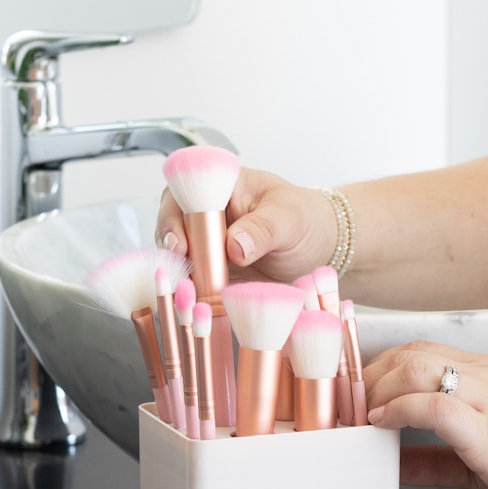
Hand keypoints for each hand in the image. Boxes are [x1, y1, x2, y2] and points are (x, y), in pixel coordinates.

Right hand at [156, 166, 336, 282]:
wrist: (316, 248)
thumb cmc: (304, 219)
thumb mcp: (290, 219)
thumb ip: (263, 228)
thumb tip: (235, 245)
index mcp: (219, 185)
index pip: (181, 193)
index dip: (172, 219)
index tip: (178, 245)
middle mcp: (204, 212)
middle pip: (170, 229)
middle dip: (171, 254)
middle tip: (184, 276)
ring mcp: (204, 243)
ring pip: (176, 258)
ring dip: (179, 277)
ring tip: (191, 294)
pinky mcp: (209, 270)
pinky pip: (191, 281)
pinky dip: (191, 293)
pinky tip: (198, 304)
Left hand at [364, 340, 487, 488]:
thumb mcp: (478, 457)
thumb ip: (430, 457)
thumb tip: (389, 463)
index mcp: (485, 375)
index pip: (418, 352)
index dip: (377, 368)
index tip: (351, 394)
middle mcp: (484, 376)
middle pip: (409, 354)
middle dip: (366, 376)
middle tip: (342, 406)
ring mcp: (487, 397)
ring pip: (415, 368)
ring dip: (375, 390)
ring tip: (356, 416)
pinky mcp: (487, 426)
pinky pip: (430, 403)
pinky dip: (398, 409)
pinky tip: (381, 424)